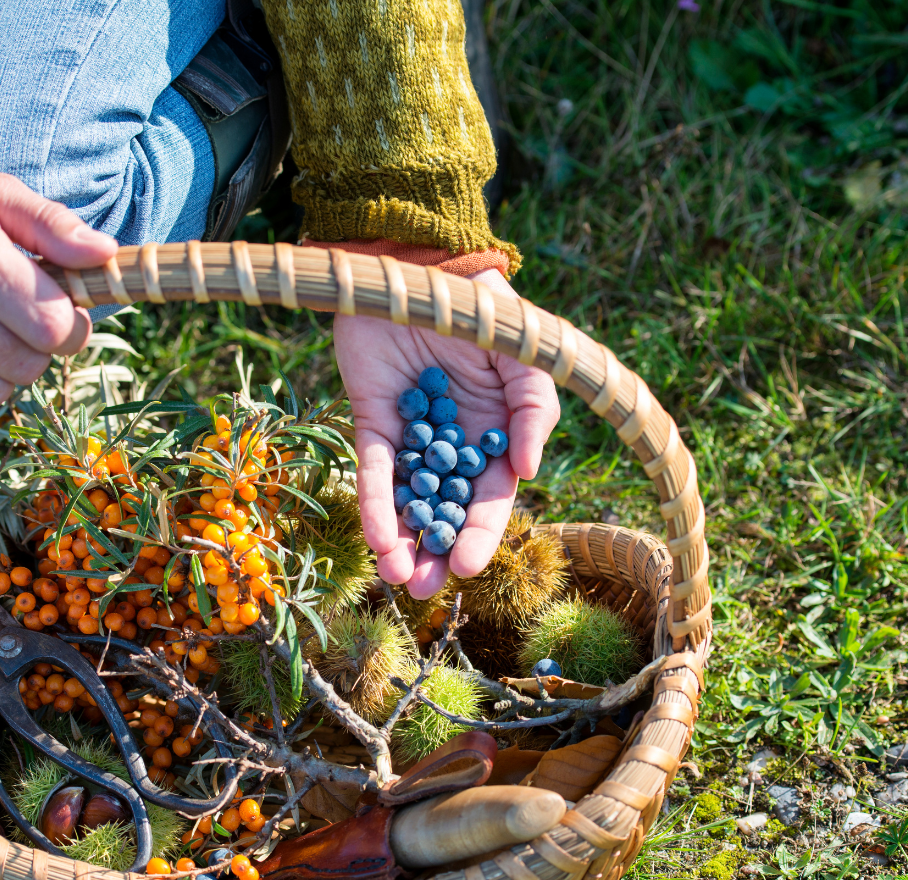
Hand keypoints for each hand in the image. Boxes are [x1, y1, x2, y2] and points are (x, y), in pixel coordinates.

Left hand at [335, 269, 560, 599]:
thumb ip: (535, 410)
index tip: (466, 567)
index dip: (479, 535)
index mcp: (495, 436)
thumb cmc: (480, 309)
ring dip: (402, 542)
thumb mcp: (524, 357)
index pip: (488, 499)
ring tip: (397, 576)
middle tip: (423, 590)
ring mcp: (410, 436)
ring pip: (407, 502)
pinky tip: (376, 538)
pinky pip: (374, 470)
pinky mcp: (371, 421)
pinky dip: (375, 505)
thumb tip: (526, 471)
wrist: (418, 262)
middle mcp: (453, 446)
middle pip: (444, 512)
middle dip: (436, 552)